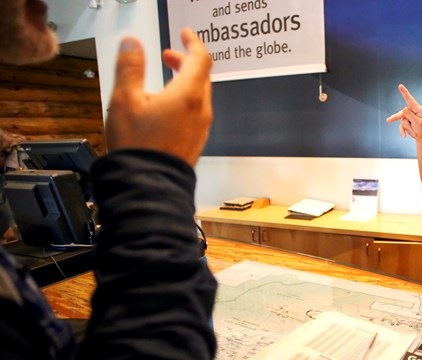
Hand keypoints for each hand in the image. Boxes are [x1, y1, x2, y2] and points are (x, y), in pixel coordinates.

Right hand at [105, 28, 212, 166]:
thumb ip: (130, 68)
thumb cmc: (137, 148)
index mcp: (187, 96)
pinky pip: (195, 113)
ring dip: (184, 82)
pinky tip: (166, 108)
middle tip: (167, 56)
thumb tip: (133, 44)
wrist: (147, 188)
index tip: (185, 34)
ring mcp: (201, 129)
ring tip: (162, 82)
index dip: (193, 42)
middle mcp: (200, 112)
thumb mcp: (124, 101)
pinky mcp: (196, 142)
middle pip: (201, 76)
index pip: (200, 59)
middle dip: (185, 62)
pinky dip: (185, 101)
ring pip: (199, 95)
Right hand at [385, 84, 421, 139]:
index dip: (404, 93)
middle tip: (388, 120)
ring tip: (414, 134)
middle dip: (395, 118)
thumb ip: (410, 116)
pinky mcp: (407, 122)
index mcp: (418, 110)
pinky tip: (404, 136)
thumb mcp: (418, 123)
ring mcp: (409, 117)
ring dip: (407, 129)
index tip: (400, 86)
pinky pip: (401, 126)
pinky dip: (403, 131)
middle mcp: (413, 112)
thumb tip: (403, 108)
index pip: (410, 100)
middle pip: (401, 113)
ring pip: (402, 121)